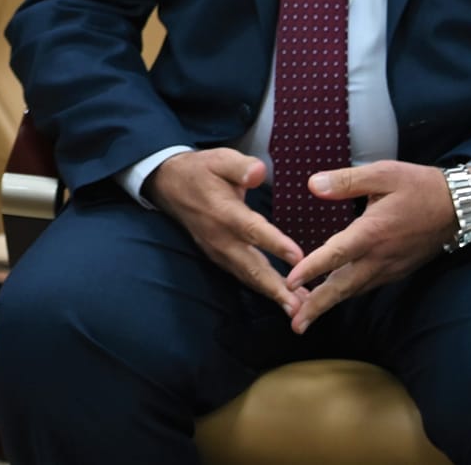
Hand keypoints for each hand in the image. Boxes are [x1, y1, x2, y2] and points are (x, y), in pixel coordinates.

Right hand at [149, 149, 306, 317]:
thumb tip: (258, 172)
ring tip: (298, 310)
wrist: (169, 185)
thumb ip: (241, 167)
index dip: (276, 244)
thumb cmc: (201, 170)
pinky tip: (281, 298)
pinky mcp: (218, 257)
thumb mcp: (219, 159)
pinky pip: (243, 276)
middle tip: (301, 307)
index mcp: (224, 212)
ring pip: (248, 277)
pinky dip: (262, 289)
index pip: (253, 230)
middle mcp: (221, 238)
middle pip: (252, 267)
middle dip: (277, 289)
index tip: (299, 258)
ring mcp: (218, 251)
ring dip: (273, 295)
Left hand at [282, 161, 463, 332]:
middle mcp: (380, 256)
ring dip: (330, 303)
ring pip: (355, 290)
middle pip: (344, 287)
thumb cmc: (420, 186)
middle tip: (295, 324)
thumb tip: (312, 184)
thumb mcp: (383, 174)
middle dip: (318, 307)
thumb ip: (346, 181)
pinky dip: (347, 293)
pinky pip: (367, 286)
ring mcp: (390, 267)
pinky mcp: (397, 270)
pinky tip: (334, 294)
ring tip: (306, 315)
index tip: (290, 282)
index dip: (312, 269)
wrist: (460, 207)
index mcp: (372, 232)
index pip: (336, 254)